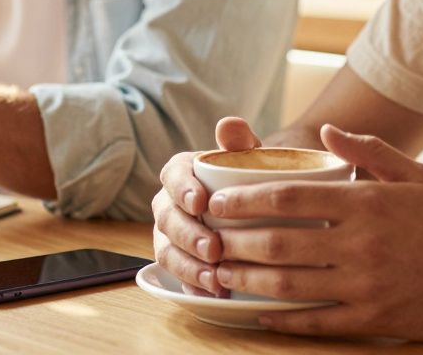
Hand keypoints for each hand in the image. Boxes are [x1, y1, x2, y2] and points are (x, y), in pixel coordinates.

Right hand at [152, 116, 259, 295]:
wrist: (256, 204)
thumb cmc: (249, 176)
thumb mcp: (248, 156)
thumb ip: (238, 142)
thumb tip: (229, 125)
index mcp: (180, 172)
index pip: (172, 175)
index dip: (182, 189)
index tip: (200, 202)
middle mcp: (168, 203)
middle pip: (167, 219)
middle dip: (189, 236)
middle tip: (215, 249)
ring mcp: (169, 235)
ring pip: (167, 251)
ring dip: (189, 267)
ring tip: (215, 280)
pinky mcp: (178, 261)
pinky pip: (177, 276)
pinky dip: (192, 287)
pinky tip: (211, 296)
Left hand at [206, 125, 422, 339]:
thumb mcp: (416, 175)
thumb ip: (369, 150)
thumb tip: (329, 131)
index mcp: (367, 202)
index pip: (290, 196)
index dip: (245, 200)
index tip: (217, 201)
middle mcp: (362, 243)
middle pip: (280, 242)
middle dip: (235, 241)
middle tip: (207, 239)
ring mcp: (367, 284)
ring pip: (290, 284)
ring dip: (247, 281)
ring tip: (220, 275)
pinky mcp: (375, 318)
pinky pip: (316, 321)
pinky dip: (281, 318)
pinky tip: (258, 313)